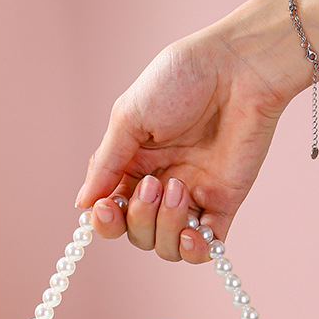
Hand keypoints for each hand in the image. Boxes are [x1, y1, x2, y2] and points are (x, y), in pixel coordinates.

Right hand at [75, 0, 306, 260]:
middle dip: (139, 217)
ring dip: (165, 227)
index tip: (105, 207)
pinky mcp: (224, 201)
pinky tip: (194, 234)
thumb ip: (106, 164)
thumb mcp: (129, 117)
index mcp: (132, 162)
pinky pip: (207, 247)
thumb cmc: (181, 79)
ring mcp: (193, 195)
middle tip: (154, 184)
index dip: (105, 220)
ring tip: (178, 188)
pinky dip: (195, 250)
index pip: (110, 210)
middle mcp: (160, 183)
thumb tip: (82, 205)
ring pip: (166, 245)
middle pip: (136, 233)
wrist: (237, 68)